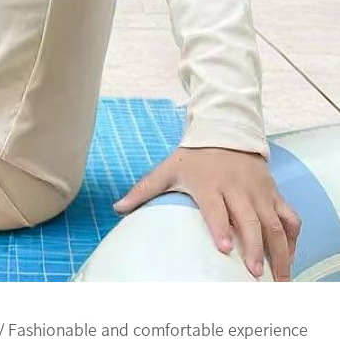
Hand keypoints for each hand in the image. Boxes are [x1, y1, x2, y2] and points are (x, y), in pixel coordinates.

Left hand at [112, 146, 301, 281]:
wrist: (225, 131)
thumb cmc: (194, 157)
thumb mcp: (168, 169)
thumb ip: (144, 190)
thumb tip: (117, 208)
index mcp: (209, 182)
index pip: (215, 206)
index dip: (221, 226)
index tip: (225, 248)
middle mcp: (237, 186)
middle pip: (249, 218)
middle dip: (253, 246)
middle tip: (254, 273)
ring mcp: (258, 190)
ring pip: (274, 221)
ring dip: (279, 250)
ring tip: (279, 278)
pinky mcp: (273, 192)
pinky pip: (289, 215)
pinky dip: (293, 237)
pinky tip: (289, 257)